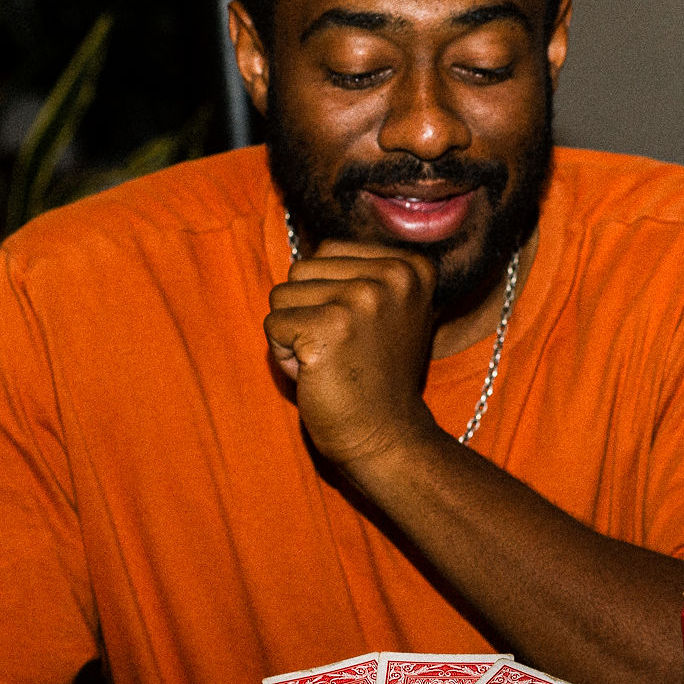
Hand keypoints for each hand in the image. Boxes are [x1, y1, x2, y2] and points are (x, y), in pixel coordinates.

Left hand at [265, 241, 439, 466]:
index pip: (327, 251)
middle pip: (302, 270)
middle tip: (342, 351)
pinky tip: (317, 375)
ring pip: (282, 295)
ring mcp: (363, 299)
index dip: (327, 295)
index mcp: (411, 266)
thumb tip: (310, 247)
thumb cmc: (376, 377)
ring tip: (329, 361)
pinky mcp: (330, 327)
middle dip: (307, 313)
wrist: (387, 437)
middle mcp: (393, 275)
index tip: (360, 333)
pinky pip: (273, 325)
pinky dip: (284, 356)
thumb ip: (362, 274)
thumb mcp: (388, 312)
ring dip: (293, 333)